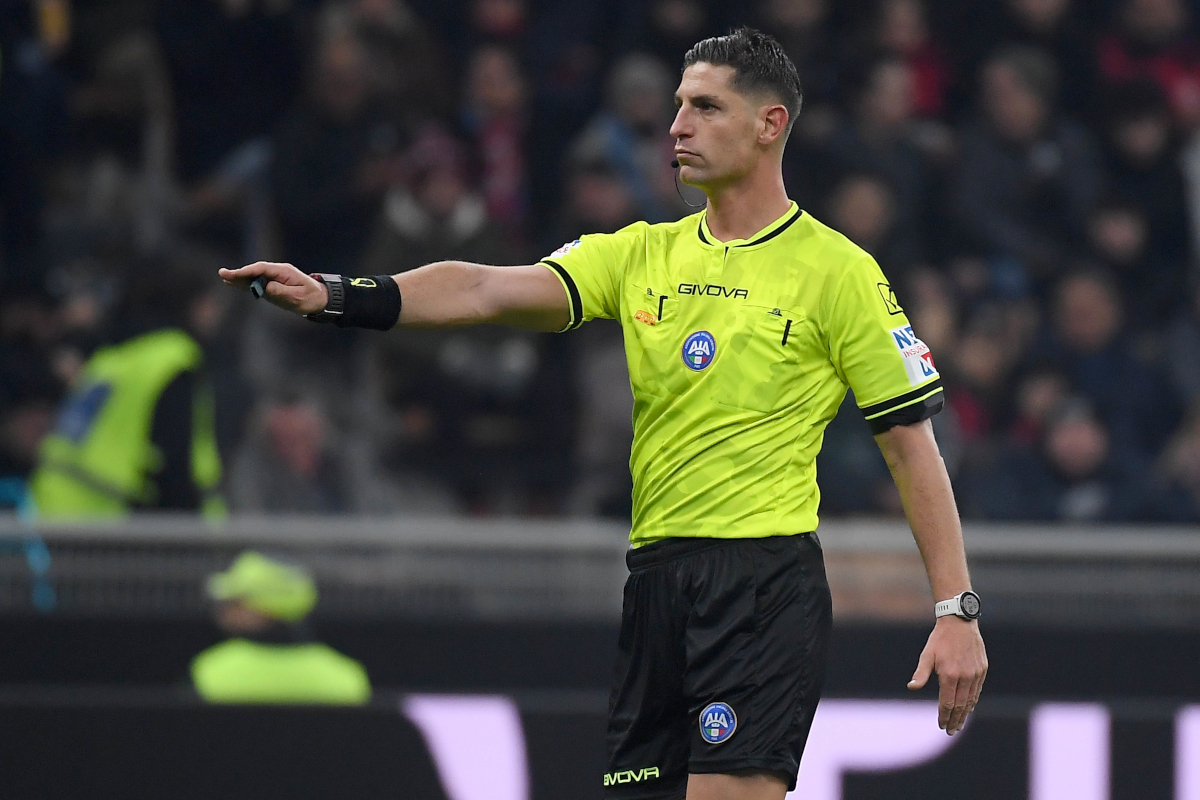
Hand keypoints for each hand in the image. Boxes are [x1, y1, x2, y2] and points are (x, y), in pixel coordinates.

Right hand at [218, 262, 328, 315]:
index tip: (236, 274)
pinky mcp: (273, 286)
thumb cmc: (311, 297)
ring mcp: (274, 278)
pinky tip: (234, 284)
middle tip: (223, 274)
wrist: (321, 298)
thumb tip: (267, 288)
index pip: (262, 269)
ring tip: (224, 278)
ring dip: (240, 278)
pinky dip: (246, 283)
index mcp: (284, 271)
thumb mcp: (298, 297)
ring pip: (254, 276)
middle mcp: (277, 272)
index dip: (247, 272)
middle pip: (255, 271)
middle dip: (239, 273)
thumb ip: (282, 292)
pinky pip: (257, 283)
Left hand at [907, 616, 987, 734]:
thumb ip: (921, 673)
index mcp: (949, 674)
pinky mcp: (982, 669)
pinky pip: (977, 690)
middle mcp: (964, 676)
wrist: (959, 622)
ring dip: (965, 714)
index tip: (941, 725)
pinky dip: (973, 701)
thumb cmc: (939, 639)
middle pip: (960, 705)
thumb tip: (911, 687)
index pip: (947, 703)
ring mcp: (975, 673)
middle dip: (955, 720)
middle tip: (950, 731)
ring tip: (959, 724)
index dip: (944, 716)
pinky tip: (969, 708)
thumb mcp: (927, 655)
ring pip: (971, 700)